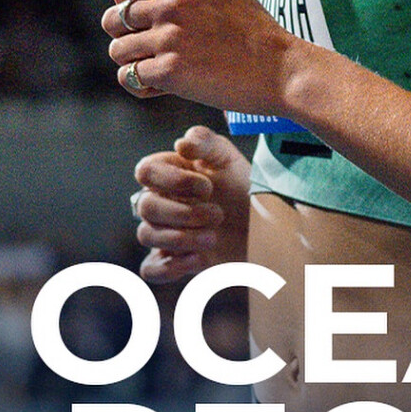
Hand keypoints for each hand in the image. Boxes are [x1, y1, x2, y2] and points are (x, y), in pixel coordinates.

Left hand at [102, 0, 299, 113]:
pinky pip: (130, 77)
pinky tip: (162, 86)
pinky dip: (142, 84)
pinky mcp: (170, 71)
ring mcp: (169, 37)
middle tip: (147, 48)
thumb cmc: (255, 27)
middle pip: (113, 20)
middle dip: (124, 35)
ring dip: (133, 62)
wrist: (281, 68)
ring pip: (118, 50)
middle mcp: (171, 3)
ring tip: (156, 67)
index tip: (141, 22)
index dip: (125, 6)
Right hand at [130, 125, 251, 283]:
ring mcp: (165, 231)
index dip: (173, 180)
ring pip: (146, 235)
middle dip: (183, 213)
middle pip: (144, 206)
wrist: (266, 226)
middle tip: (218, 215)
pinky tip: (199, 259)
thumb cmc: (244, 187)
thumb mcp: (230, 159)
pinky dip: (171, 267)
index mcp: (170, 172)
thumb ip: (206, 142)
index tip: (208, 187)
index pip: (145, 171)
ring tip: (213, 238)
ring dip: (181, 238)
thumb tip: (180, 144)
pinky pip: (150, 269)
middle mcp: (162, 200)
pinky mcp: (174, 260)